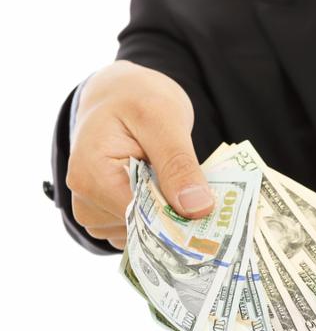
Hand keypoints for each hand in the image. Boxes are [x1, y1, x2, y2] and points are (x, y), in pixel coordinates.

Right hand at [66, 60, 213, 249]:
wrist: (120, 95)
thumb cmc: (137, 99)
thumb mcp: (163, 119)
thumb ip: (178, 164)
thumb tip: (198, 208)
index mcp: (91, 177)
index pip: (141, 216)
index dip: (179, 218)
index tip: (214, 216)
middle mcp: (86, 202)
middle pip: (143, 229)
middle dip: (179, 218)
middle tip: (210, 199)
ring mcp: (96, 213)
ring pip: (146, 235)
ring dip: (172, 217)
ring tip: (184, 186)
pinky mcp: (110, 216)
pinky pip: (143, 231)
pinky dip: (164, 218)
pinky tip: (175, 195)